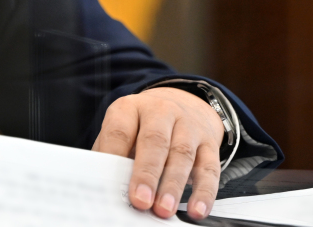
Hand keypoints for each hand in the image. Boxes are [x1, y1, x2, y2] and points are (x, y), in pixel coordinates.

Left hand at [92, 86, 224, 219]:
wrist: (181, 101)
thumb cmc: (142, 126)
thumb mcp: (123, 129)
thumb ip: (111, 154)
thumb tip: (102, 187)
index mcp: (130, 107)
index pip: (120, 130)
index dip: (115, 156)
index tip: (112, 184)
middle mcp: (161, 111)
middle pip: (154, 141)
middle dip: (147, 173)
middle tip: (141, 201)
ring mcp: (188, 125)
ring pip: (182, 154)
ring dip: (173, 185)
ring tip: (164, 209)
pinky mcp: (209, 143)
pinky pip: (210, 168)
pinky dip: (204, 192)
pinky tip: (196, 210)